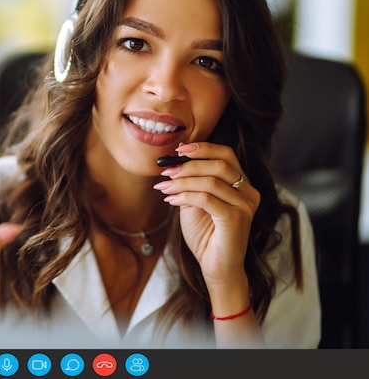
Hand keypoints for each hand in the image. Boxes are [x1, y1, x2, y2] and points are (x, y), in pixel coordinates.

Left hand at [153, 142, 260, 288]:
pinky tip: (171, 200)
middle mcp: (249, 192)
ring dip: (182, 182)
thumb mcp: (195, 202)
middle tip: (167, 171)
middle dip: (189, 165)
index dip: (203, 148)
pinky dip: (185, 196)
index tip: (179, 150)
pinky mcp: (236, 219)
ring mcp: (245, 206)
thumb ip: (191, 183)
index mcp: (242, 184)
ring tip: (164, 187)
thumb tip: (174, 163)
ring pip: (211, 181)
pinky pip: (206, 199)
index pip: (227, 155)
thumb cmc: (205, 235)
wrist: (215, 266)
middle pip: (219, 164)